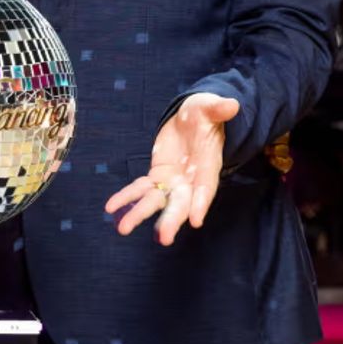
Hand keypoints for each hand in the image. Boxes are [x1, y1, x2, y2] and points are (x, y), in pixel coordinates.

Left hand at [106, 94, 240, 245]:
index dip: (201, 203)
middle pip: (181, 203)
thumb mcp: (209, 107)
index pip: (205, 187)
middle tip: (163, 238)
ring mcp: (172, 181)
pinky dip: (126, 197)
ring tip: (123, 229)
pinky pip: (140, 189)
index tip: (195, 220)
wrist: (193, 118)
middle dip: (171, 220)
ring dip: (140, 214)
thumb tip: (231, 105)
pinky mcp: (157, 177)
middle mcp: (190, 180)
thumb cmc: (205, 114)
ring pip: (156, 201)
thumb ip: (217, 109)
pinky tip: (111, 207)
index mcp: (208, 166)